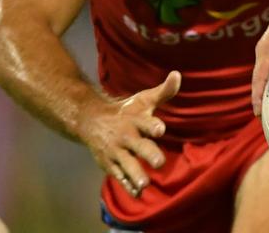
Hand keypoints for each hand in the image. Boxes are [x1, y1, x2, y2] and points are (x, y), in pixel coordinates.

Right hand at [78, 71, 179, 197]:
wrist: (91, 120)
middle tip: (160, 162)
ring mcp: (115, 152)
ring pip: (126, 164)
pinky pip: (118, 175)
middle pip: (138, 146)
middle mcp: (124, 137)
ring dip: (136, 175)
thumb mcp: (143, 99)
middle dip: (148, 154)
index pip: (144, 122)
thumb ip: (164, 91)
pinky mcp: (109, 164)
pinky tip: (137, 194)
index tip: (160, 128)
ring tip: (145, 185)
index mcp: (134, 120)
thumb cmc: (126, 110)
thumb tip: (178, 74)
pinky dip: (126, 185)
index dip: (152, 125)